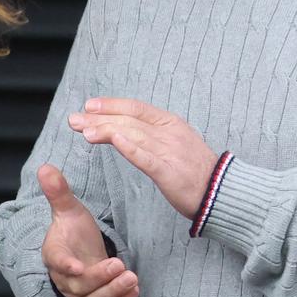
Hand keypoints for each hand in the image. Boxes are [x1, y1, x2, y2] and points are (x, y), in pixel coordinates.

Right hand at [38, 163, 138, 296]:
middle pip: (80, 285)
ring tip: (132, 279)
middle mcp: (65, 278)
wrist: (82, 252)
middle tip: (121, 266)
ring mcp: (79, 293)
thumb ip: (59, 192)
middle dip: (101, 278)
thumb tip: (45, 166)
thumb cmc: (74, 230)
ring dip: (113, 292)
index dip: (66, 265)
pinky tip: (135, 292)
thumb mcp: (70, 210)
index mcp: (55, 253)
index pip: (57, 261)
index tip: (79, 266)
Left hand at [68, 98, 218, 219]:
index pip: (136, 108)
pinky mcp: (170, 172)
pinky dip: (130, 148)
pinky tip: (114, 141)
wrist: (222, 191)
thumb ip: (154, 136)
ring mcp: (170, 151)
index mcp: (171, 123)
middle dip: (99, 118)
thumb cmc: (197, 170)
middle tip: (74, 120)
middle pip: (129, 120)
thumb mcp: (177, 143)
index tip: (89, 105)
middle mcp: (169, 132)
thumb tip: (128, 130)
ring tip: (84, 131)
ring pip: (133, 135)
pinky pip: (147, 157)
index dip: (111, 104)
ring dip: (107, 131)